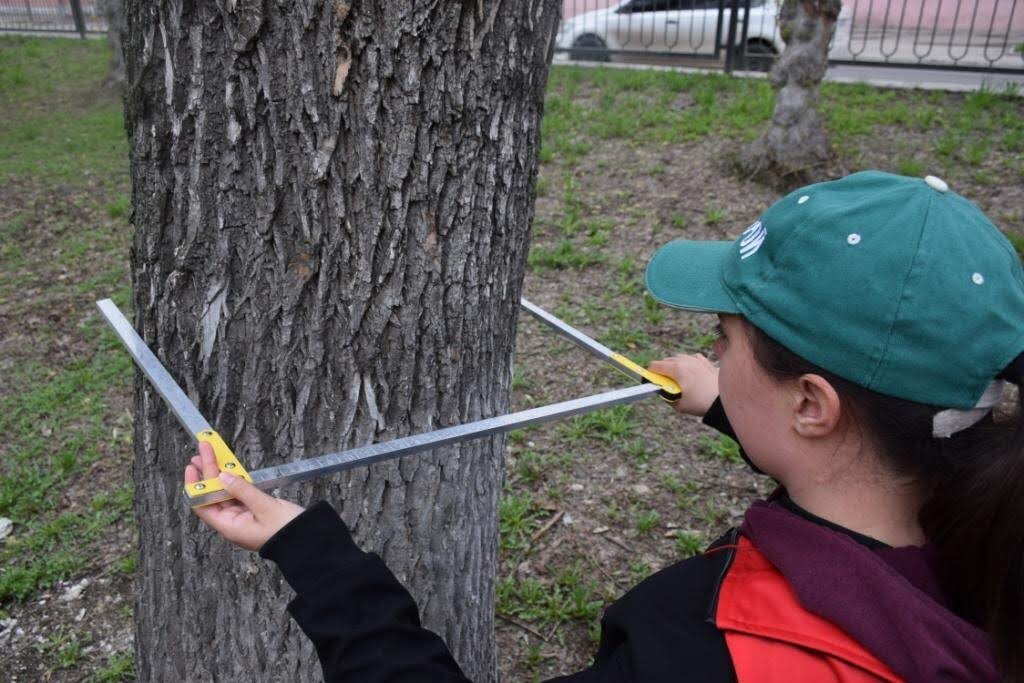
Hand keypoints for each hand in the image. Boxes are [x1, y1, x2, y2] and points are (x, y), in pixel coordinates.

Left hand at [184, 442, 304, 551]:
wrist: (307, 540)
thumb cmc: (286, 529)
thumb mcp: (265, 507)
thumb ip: (243, 490)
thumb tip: (223, 476)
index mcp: (230, 527)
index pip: (203, 505)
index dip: (196, 486)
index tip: (193, 467)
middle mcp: (232, 522)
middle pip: (213, 495)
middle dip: (207, 474)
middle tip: (201, 452)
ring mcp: (242, 516)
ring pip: (224, 492)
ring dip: (218, 474)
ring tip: (209, 455)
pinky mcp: (253, 511)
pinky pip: (238, 494)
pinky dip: (233, 480)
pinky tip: (229, 468)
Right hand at [649, 353, 718, 416]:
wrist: (722, 402)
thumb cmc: (700, 404)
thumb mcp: (677, 404)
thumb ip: (665, 395)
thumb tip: (659, 389)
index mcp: (676, 369)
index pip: (655, 366)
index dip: (649, 373)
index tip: (648, 380)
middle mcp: (686, 361)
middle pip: (666, 361)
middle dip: (662, 370)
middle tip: (663, 382)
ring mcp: (697, 360)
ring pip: (678, 358)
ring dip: (673, 366)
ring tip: (676, 378)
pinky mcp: (705, 362)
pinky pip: (691, 358)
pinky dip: (687, 363)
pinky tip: (689, 372)